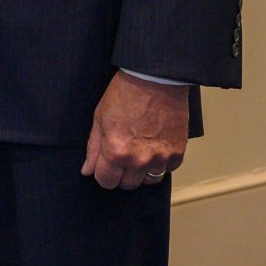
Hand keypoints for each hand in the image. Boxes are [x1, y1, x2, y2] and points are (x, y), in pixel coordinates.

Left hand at [82, 72, 188, 189]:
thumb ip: (93, 148)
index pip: (106, 181)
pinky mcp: (178, 153)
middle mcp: (139, 160)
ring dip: (141, 171)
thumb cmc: (125, 94)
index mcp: (116, 152)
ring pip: (148, 181)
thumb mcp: (100, 118)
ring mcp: (160, 158)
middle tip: (121, 156)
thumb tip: (87, 170)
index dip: (103, 174)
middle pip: (127, 185)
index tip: (104, 166)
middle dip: (121, 174)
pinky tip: (154, 147)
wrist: (155, 79)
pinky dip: (160, 163)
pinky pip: (167, 170)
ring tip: (138, 152)